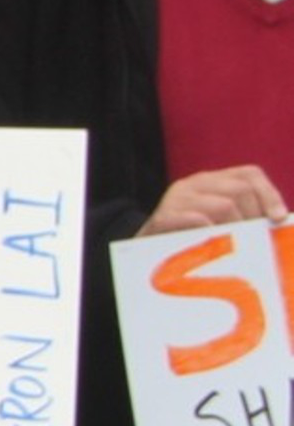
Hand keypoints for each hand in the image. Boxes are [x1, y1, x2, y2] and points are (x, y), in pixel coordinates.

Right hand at [139, 166, 287, 235]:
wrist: (144, 251)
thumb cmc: (191, 240)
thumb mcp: (218, 220)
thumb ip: (244, 216)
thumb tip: (280, 221)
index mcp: (211, 180)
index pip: (249, 174)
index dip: (269, 194)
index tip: (278, 218)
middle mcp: (194, 183)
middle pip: (239, 190)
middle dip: (253, 217)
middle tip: (253, 240)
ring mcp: (176, 198)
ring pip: (224, 206)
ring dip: (237, 229)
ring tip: (237, 246)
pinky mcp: (163, 216)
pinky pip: (199, 221)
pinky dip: (214, 234)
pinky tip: (216, 246)